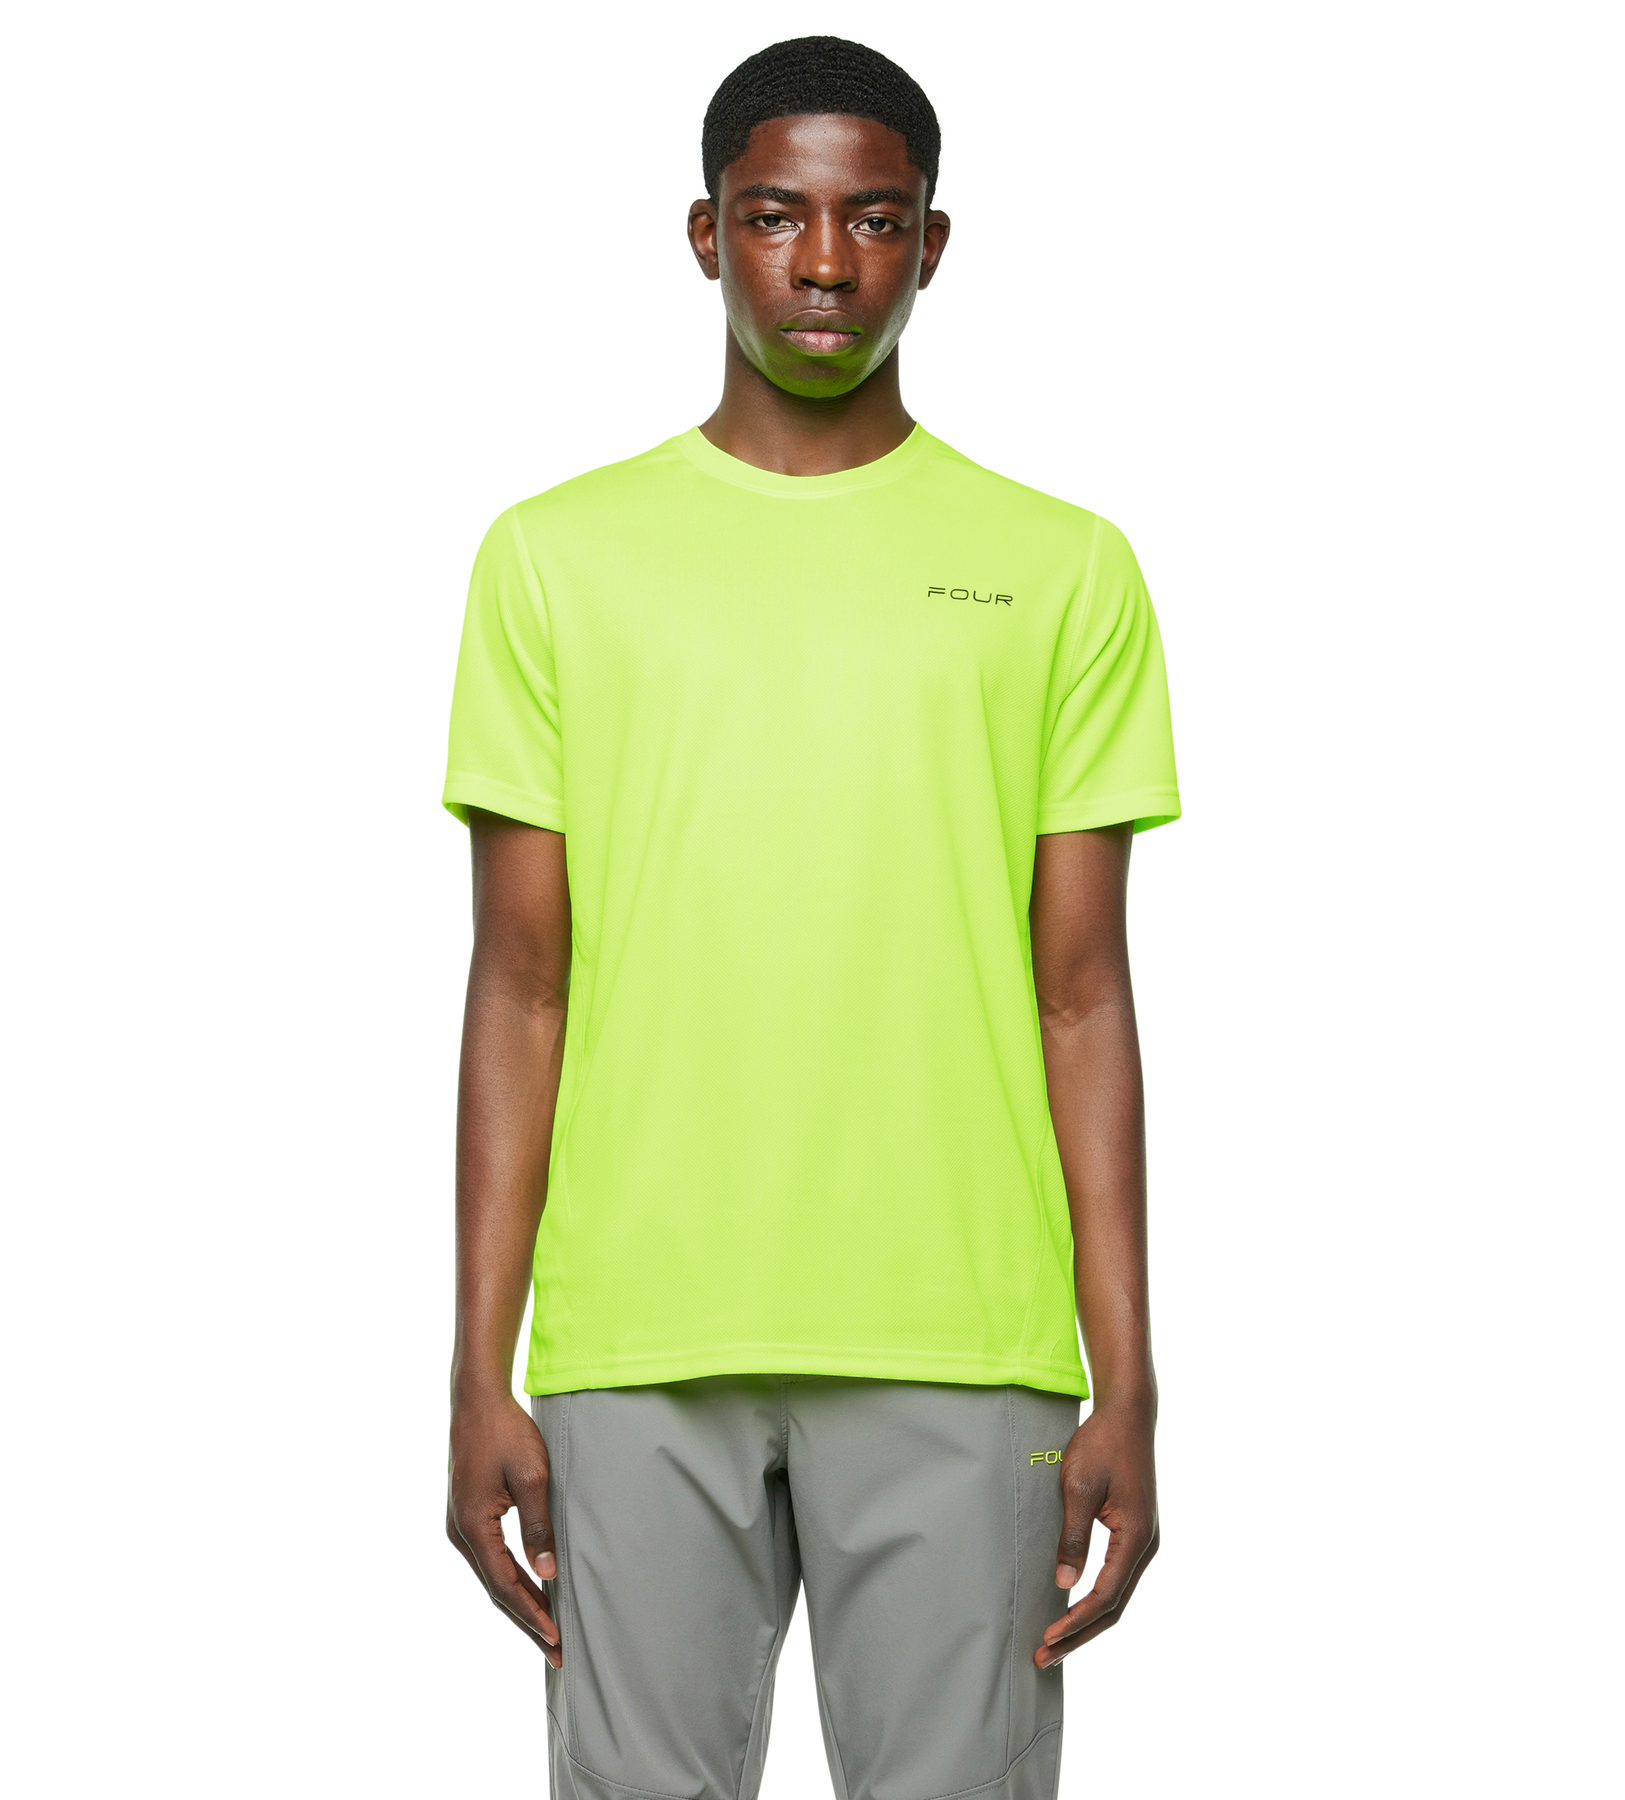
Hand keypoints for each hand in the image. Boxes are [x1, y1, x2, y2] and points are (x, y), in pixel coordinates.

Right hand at [445, 1392, 562, 1666]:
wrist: (479, 1402)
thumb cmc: (506, 1434)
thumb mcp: (530, 1477)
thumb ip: (537, 1527)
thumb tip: (547, 1573)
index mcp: (473, 1528)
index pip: (505, 1585)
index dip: (531, 1614)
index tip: (555, 1637)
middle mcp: (460, 1534)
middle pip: (495, 1590)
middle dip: (527, 1620)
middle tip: (557, 1650)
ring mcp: (460, 1527)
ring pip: (492, 1578)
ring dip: (519, 1603)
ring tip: (547, 1630)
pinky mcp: (467, 1518)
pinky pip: (489, 1561)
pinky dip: (510, 1581)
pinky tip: (530, 1591)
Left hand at [1035, 1402, 1160, 1667]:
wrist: (1126, 1416)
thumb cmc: (1102, 1445)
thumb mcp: (1080, 1487)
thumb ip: (1074, 1537)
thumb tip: (1064, 1584)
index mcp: (1137, 1538)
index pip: (1105, 1595)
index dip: (1076, 1622)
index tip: (1048, 1639)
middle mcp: (1147, 1547)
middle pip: (1115, 1607)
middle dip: (1080, 1635)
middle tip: (1045, 1658)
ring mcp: (1144, 1542)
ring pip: (1118, 1596)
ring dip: (1088, 1622)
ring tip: (1056, 1643)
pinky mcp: (1135, 1535)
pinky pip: (1117, 1579)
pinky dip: (1097, 1600)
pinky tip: (1075, 1609)